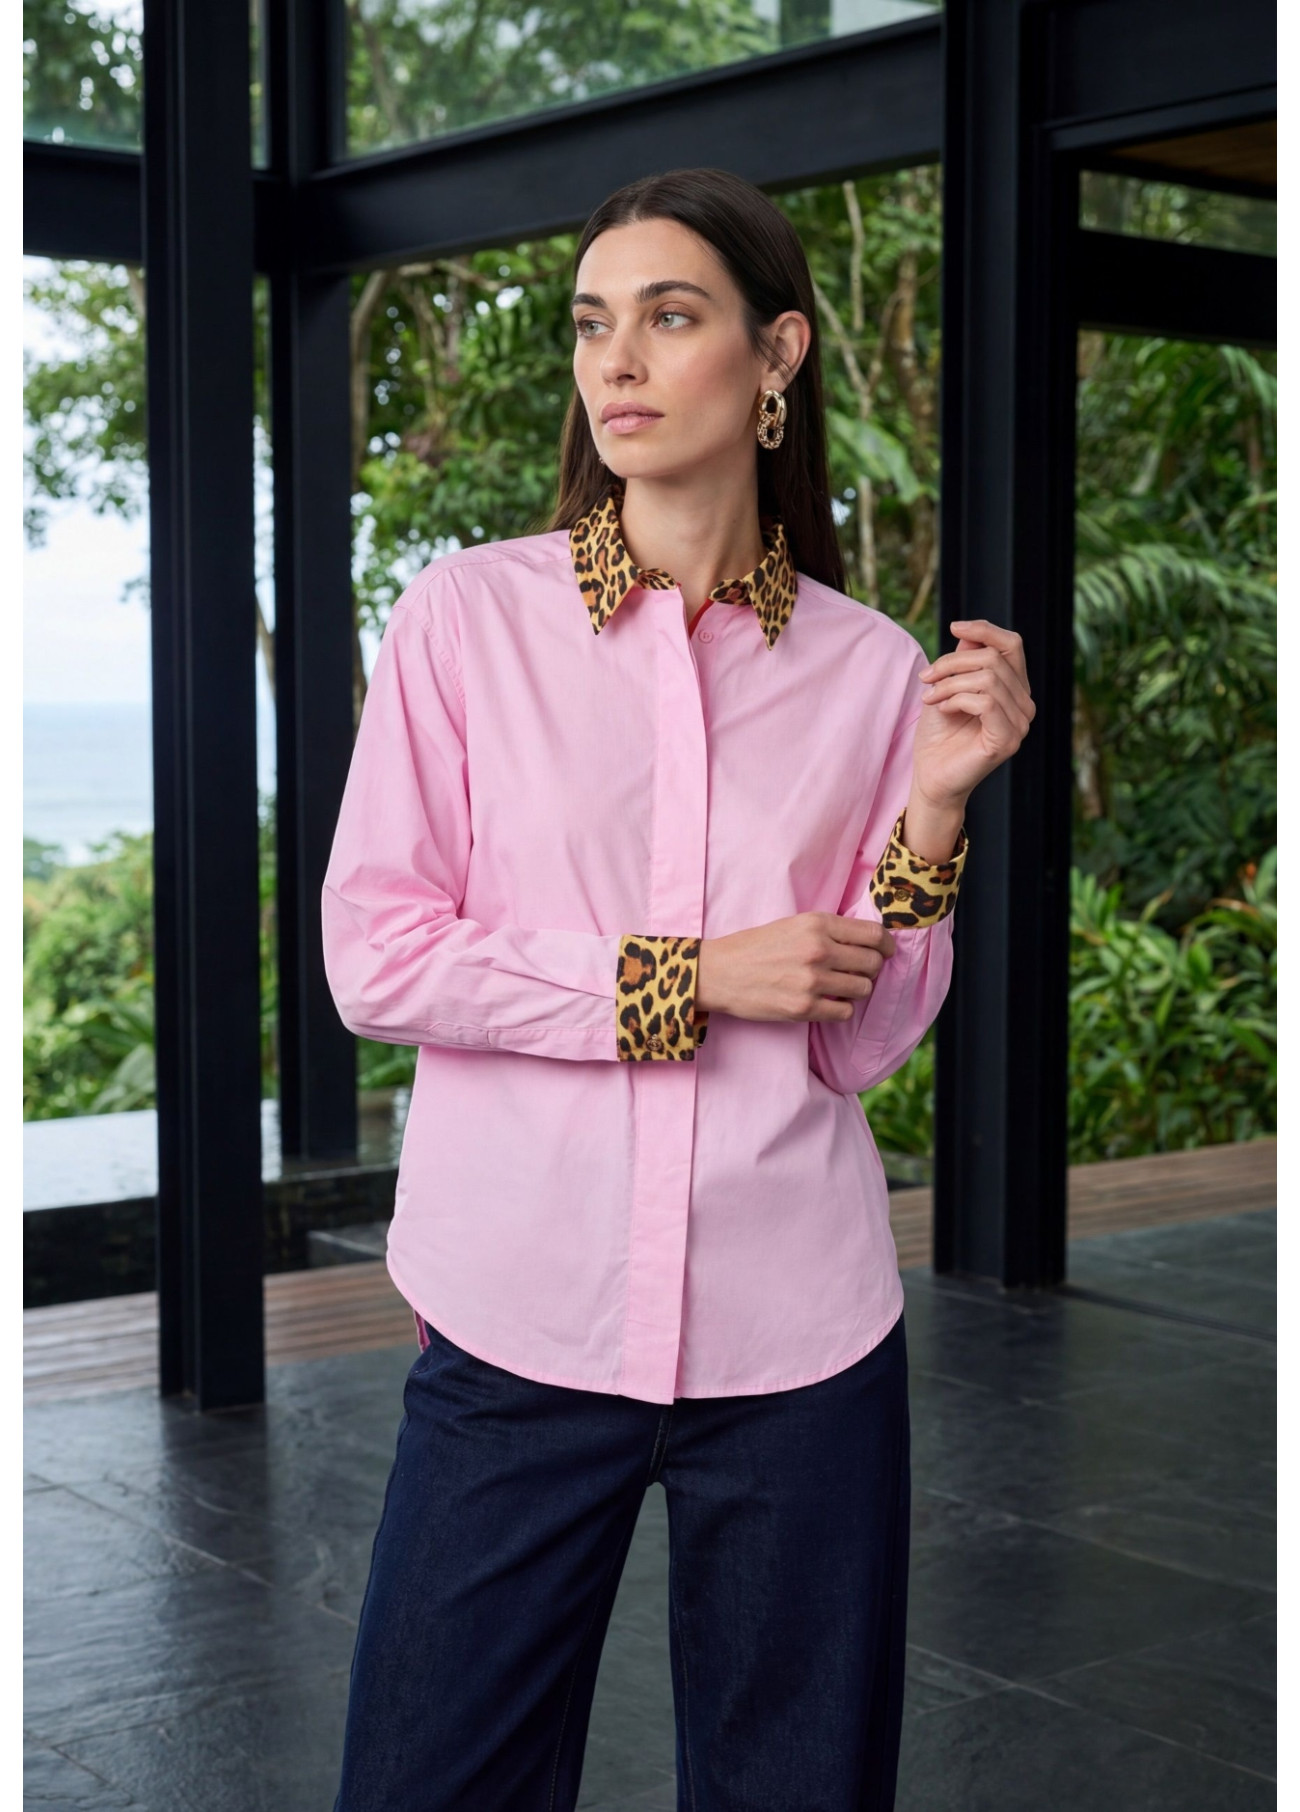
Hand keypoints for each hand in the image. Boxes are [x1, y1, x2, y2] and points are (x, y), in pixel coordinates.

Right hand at [696, 913, 896, 1023]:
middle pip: (872, 963)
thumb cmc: (754, 947)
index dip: (886, 945)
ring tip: (840, 987)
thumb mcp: (792, 924)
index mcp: (817, 924)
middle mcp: (818, 950)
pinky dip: (841, 1008)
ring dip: (856, 990)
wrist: (719, 973)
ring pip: (862, 989)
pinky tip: (828, 1002)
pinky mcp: (804, 1008)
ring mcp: (812, 980)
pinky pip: (844, 1012)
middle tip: (859, 972)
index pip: (873, 934)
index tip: (886, 952)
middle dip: (872, 969)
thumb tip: (867, 942)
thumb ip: (828, 930)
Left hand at [911, 619, 1035, 809]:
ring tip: (930, 698)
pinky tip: (943, 709)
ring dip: (950, 683)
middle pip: (994, 659)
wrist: (931, 778)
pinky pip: (986, 702)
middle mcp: (1024, 705)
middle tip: (925, 679)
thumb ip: (963, 662)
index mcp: (1014, 690)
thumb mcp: (947, 689)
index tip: (954, 626)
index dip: (985, 630)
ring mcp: (1020, 725)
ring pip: (988, 679)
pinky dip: (957, 699)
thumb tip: (968, 632)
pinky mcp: (1007, 740)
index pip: (1012, 645)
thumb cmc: (939, 736)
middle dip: (952, 663)